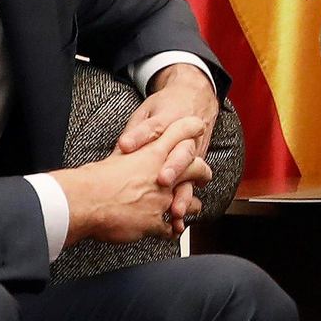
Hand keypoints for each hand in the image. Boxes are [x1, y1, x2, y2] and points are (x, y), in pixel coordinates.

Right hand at [54, 116, 212, 244]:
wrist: (87, 200)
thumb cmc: (95, 178)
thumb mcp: (117, 156)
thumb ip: (130, 153)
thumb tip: (129, 149)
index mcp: (152, 153)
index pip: (179, 133)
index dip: (191, 129)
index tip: (199, 126)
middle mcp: (163, 174)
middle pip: (196, 167)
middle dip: (202, 172)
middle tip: (203, 175)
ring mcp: (162, 199)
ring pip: (188, 202)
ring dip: (188, 205)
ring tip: (187, 208)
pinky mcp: (155, 221)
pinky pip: (170, 228)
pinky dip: (171, 230)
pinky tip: (171, 231)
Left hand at [117, 65, 219, 232]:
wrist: (196, 99)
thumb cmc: (167, 107)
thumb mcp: (148, 111)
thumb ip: (137, 130)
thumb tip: (124, 147)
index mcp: (170, 120)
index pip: (155, 127)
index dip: (140, 137)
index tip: (125, 146)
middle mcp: (186, 138)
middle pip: (182, 153)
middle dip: (174, 167)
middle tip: (163, 179)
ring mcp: (194, 153)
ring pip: (193, 174)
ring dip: (184, 193)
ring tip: (175, 211)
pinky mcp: (195, 168)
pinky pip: (193, 187)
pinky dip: (186, 203)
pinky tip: (178, 220)